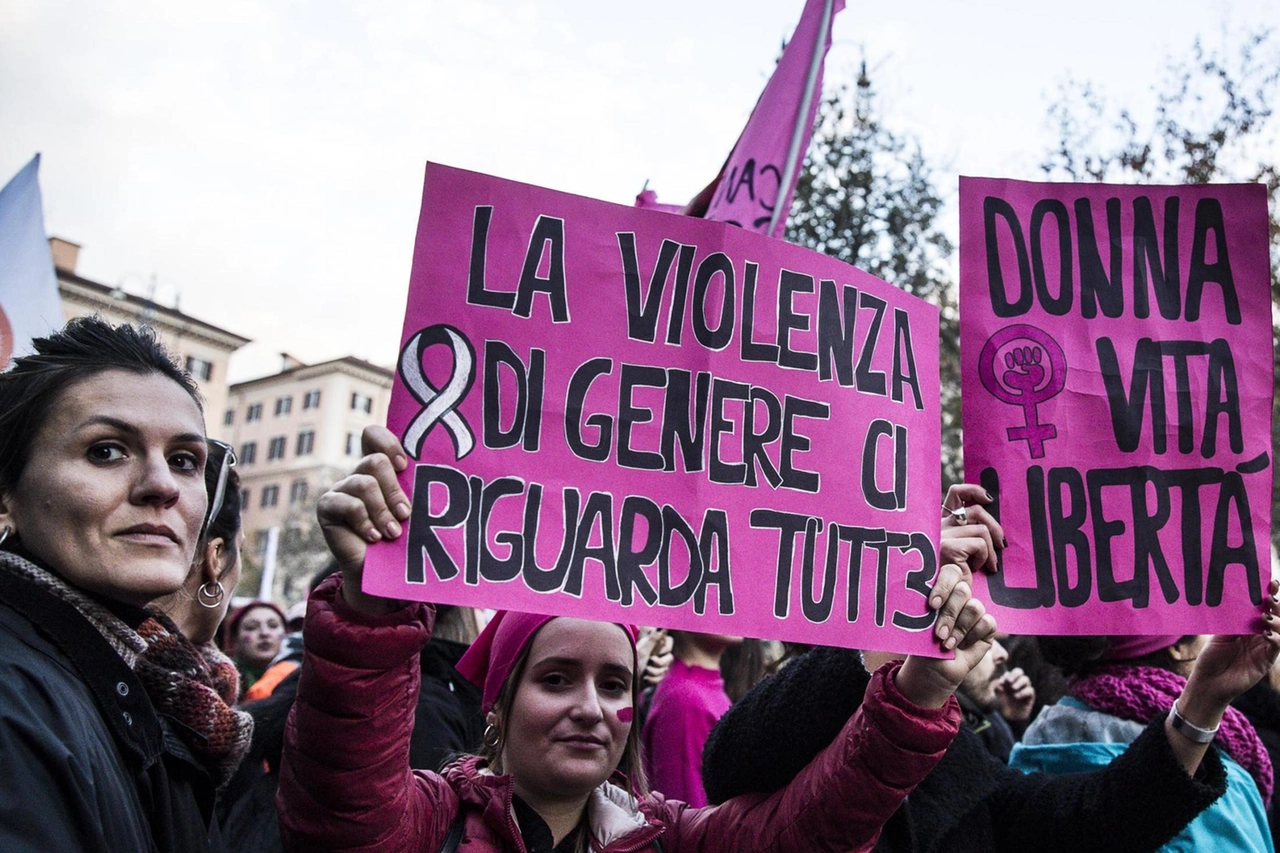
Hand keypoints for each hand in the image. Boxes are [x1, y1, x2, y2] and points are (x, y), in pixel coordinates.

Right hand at [315, 425, 411, 614]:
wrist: (384, 573)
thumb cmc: (407, 538)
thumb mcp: (418, 511)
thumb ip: (424, 490)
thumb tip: (461, 479)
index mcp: (380, 469)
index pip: (374, 435)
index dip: (388, 443)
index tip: (405, 465)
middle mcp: (359, 474)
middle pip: (375, 461)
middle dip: (394, 490)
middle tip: (406, 514)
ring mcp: (341, 489)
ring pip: (364, 483)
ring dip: (383, 510)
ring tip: (393, 533)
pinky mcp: (327, 507)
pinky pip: (348, 504)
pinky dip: (366, 522)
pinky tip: (374, 537)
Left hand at [638, 629, 673, 686]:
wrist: (626, 681)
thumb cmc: (633, 663)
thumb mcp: (643, 651)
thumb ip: (653, 640)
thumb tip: (661, 628)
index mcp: (655, 646)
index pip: (669, 642)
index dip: (666, 648)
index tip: (657, 652)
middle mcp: (658, 655)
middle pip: (670, 658)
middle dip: (659, 663)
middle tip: (650, 662)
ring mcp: (659, 667)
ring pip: (665, 669)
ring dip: (654, 672)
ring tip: (645, 672)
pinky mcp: (657, 677)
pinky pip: (660, 678)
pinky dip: (652, 679)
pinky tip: (645, 678)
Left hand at [897, 569, 998, 707]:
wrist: (933, 670)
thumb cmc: (923, 644)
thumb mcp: (920, 623)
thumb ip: (926, 605)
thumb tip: (921, 586)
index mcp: (942, 590)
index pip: (950, 573)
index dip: (944, 586)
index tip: (933, 605)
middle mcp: (960, 598)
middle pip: (963, 590)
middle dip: (949, 614)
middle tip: (938, 634)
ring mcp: (974, 611)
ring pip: (975, 607)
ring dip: (959, 629)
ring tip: (947, 644)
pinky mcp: (987, 627)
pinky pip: (987, 622)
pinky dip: (972, 636)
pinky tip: (962, 647)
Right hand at [940, 483, 1004, 574]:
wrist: (937, 602)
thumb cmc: (950, 581)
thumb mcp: (959, 555)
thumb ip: (968, 537)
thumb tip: (991, 527)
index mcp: (938, 523)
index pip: (956, 494)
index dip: (974, 491)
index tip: (989, 500)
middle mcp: (937, 526)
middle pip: (976, 510)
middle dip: (995, 527)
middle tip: (1001, 545)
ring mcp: (941, 536)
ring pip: (981, 530)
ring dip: (990, 550)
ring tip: (987, 565)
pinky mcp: (947, 548)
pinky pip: (979, 545)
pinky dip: (983, 558)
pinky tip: (974, 570)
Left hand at [996, 666, 1035, 722]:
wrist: (1009, 718)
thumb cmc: (1002, 705)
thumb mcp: (997, 695)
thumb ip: (998, 686)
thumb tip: (1002, 680)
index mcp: (1009, 681)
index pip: (1011, 672)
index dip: (1008, 674)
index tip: (1003, 682)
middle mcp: (1017, 683)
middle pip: (1020, 671)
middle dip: (1015, 674)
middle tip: (1009, 681)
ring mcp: (1024, 689)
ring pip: (1026, 679)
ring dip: (1019, 682)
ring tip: (1013, 688)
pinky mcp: (1030, 697)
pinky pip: (1030, 690)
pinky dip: (1023, 692)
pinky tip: (1017, 696)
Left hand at [1179, 579, 1279, 725]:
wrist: (1208, 682)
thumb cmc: (1211, 658)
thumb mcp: (1219, 634)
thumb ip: (1231, 619)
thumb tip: (1236, 597)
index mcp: (1249, 626)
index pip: (1265, 607)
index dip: (1270, 595)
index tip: (1271, 583)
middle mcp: (1260, 635)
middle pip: (1278, 617)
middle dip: (1277, 605)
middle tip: (1270, 598)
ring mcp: (1265, 648)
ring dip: (1278, 621)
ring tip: (1265, 617)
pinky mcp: (1266, 661)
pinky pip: (1277, 647)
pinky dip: (1276, 638)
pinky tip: (1267, 633)